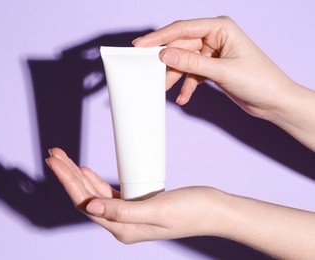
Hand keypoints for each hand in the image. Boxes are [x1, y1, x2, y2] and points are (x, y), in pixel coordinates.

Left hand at [45, 148, 226, 243]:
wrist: (215, 210)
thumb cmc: (192, 211)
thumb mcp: (157, 210)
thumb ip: (122, 211)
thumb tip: (89, 207)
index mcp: (123, 228)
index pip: (85, 203)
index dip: (68, 182)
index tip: (55, 162)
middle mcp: (122, 224)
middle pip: (86, 197)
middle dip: (68, 174)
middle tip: (53, 154)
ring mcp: (128, 215)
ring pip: (94, 193)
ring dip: (78, 175)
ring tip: (64, 158)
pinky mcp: (136, 205)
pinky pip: (108, 193)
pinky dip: (94, 180)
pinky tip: (86, 171)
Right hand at [133, 16, 297, 119]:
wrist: (274, 102)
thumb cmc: (259, 80)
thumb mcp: (222, 70)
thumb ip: (192, 62)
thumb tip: (165, 54)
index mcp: (220, 28)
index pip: (183, 29)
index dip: (160, 36)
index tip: (141, 44)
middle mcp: (214, 38)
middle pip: (180, 46)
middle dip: (167, 62)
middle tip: (150, 71)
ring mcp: (212, 54)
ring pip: (184, 62)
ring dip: (175, 76)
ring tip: (165, 89)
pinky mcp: (211, 68)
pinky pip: (192, 74)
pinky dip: (187, 86)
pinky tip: (183, 98)